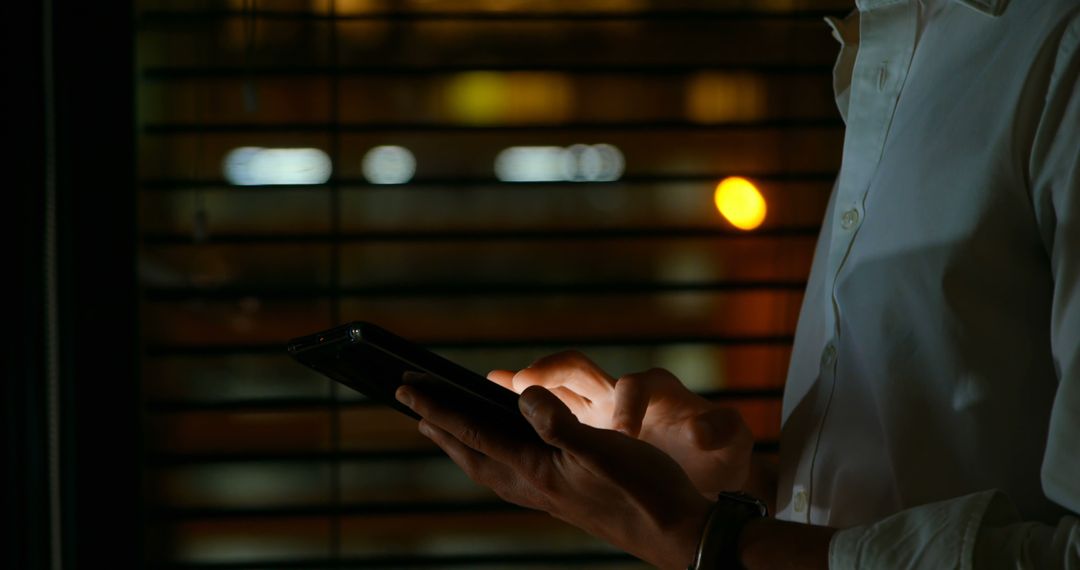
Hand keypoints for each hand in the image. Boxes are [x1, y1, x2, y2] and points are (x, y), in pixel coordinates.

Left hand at [396, 382, 712, 569]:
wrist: (677, 535)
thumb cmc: (645, 491)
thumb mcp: (603, 446)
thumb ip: (557, 422)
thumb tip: (520, 395)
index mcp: (535, 470)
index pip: (473, 433)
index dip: (438, 409)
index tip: (406, 390)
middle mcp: (534, 486)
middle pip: (473, 456)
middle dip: (442, 430)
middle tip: (415, 409)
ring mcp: (549, 496)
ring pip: (491, 469)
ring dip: (465, 447)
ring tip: (449, 431)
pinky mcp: (566, 499)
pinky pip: (514, 476)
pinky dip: (496, 459)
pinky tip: (509, 456)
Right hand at [488, 351, 753, 495]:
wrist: (708, 473)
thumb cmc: (721, 453)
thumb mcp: (730, 442)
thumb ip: (720, 430)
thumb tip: (704, 431)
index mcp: (655, 391)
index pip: (633, 385)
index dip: (628, 405)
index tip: (627, 434)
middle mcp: (620, 394)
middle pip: (579, 370)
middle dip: (552, 371)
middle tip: (522, 380)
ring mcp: (599, 410)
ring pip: (557, 388)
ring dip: (526, 385)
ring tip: (493, 382)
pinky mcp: (586, 430)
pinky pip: (549, 412)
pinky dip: (522, 405)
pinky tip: (493, 399)